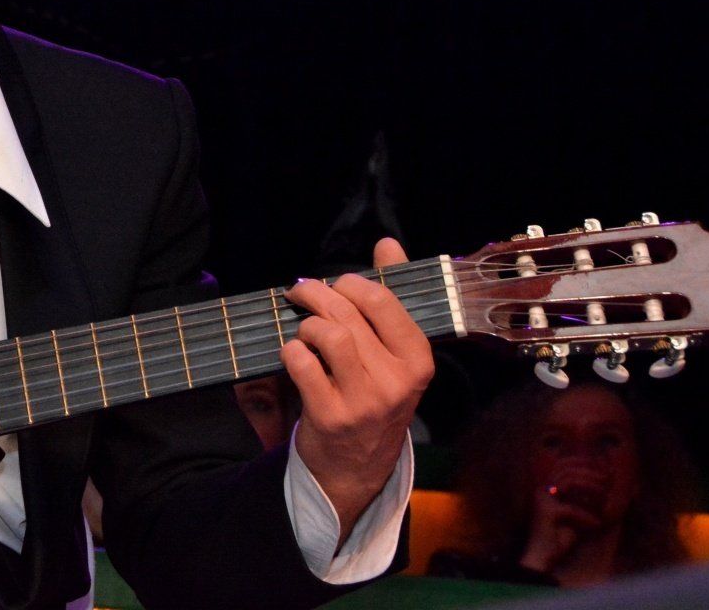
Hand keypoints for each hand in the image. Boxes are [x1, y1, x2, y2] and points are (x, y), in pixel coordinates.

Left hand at [282, 238, 434, 540]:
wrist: (358, 465)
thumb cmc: (374, 394)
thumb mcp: (393, 351)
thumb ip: (391, 295)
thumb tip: (388, 243)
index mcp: (418, 359)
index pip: (383, 300)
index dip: (351, 283)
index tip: (335, 284)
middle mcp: (397, 381)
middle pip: (347, 312)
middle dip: (315, 294)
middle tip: (300, 293)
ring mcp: (365, 401)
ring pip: (326, 334)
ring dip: (305, 325)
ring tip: (303, 332)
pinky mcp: (331, 416)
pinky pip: (301, 363)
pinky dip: (290, 352)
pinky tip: (294, 357)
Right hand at [519, 468, 608, 573]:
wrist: (542, 557)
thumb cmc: (560, 536)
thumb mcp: (576, 514)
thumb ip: (584, 499)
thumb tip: (602, 485)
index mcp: (546, 488)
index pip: (562, 465)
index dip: (581, 463)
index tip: (602, 468)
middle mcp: (542, 490)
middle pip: (566, 470)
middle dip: (589, 472)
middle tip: (606, 479)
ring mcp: (543, 500)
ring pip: (568, 481)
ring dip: (590, 485)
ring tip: (604, 495)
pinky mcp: (547, 513)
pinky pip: (572, 508)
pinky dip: (587, 516)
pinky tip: (597, 524)